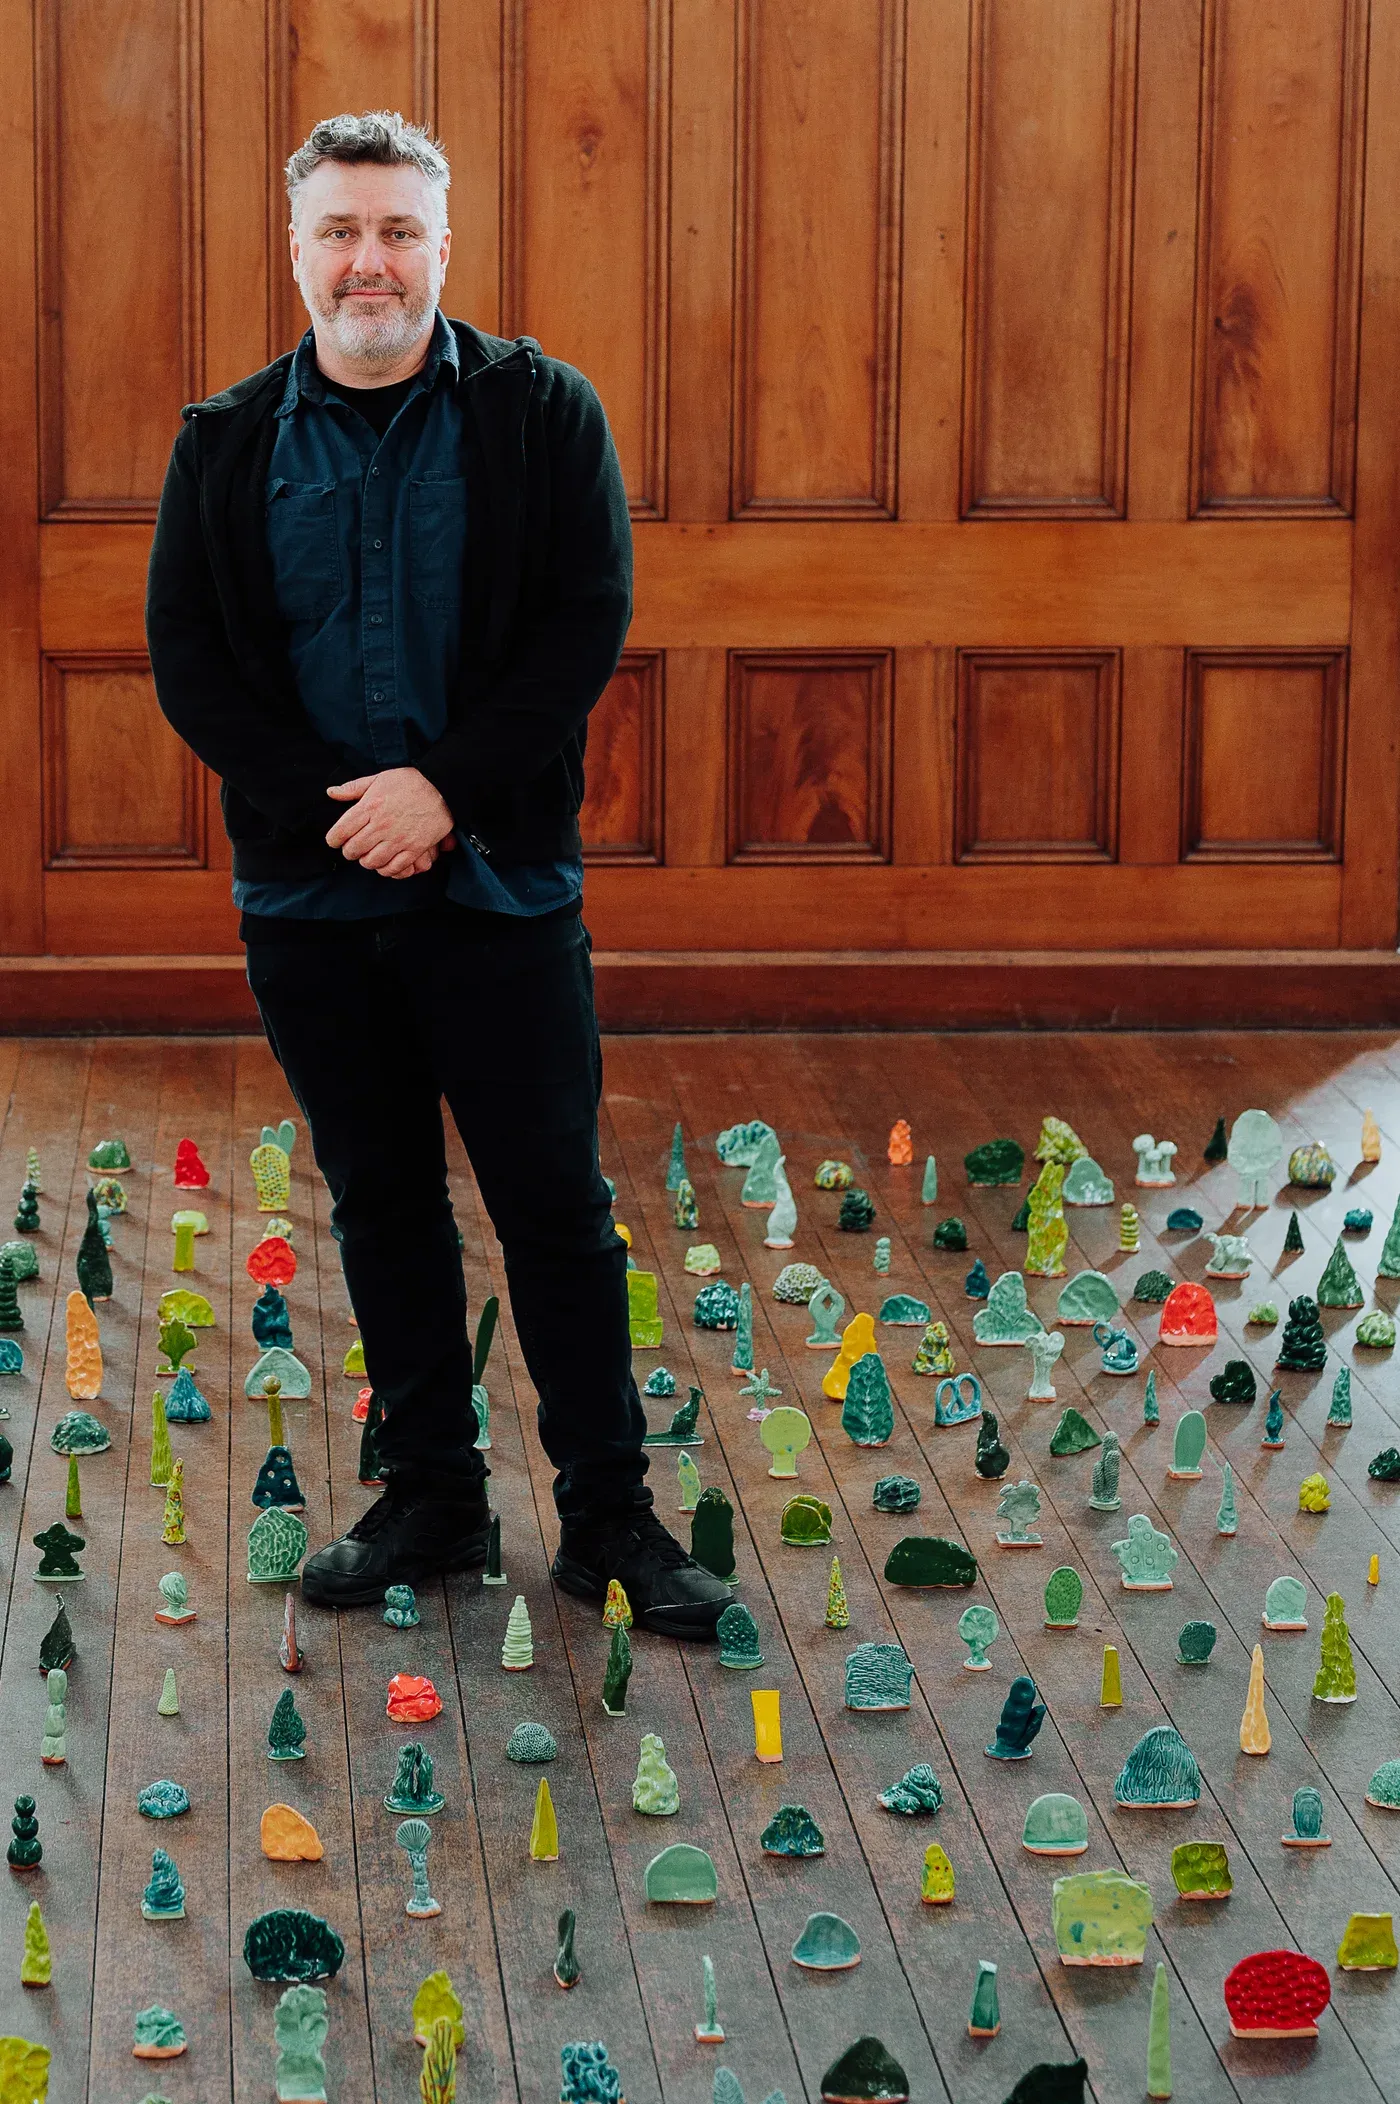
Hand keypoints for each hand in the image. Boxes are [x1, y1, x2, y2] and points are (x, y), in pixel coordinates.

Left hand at [325, 768, 457, 878]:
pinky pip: (393, 868)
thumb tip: (331, 793)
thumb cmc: (410, 782)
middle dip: (349, 851)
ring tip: (369, 854)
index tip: (335, 840)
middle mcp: (381, 825)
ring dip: (366, 861)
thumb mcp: (379, 778)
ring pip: (371, 862)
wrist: (442, 788)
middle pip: (353, 850)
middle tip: (353, 848)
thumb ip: (353, 788)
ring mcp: (398, 839)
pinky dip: (385, 869)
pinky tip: (384, 862)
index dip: (333, 839)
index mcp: (369, 807)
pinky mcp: (414, 849)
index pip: (340, 832)